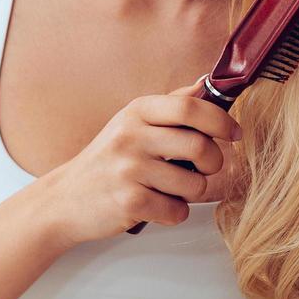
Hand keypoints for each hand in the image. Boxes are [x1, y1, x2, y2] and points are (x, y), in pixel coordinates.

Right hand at [38, 78, 242, 248]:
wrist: (64, 198)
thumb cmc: (106, 161)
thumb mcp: (131, 123)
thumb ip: (170, 106)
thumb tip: (206, 85)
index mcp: (136, 112)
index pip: (190, 107)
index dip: (221, 120)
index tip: (234, 133)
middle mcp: (131, 136)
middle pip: (200, 146)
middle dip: (214, 162)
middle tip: (204, 168)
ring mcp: (128, 169)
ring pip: (194, 184)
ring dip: (191, 193)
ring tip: (170, 190)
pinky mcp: (129, 201)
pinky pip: (177, 211)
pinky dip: (173, 213)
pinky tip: (155, 206)